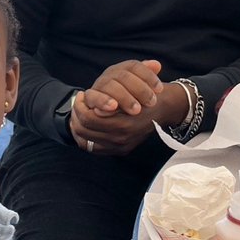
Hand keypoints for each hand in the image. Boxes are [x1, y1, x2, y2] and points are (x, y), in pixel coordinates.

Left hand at [70, 64, 184, 156]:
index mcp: (124, 124)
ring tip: (80, 111)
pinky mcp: (118, 151)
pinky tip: (83, 124)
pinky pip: (91, 148)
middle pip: (83, 130)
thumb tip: (98, 109)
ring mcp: (119, 147)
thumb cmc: (144, 95)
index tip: (82, 95)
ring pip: (84, 140)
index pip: (89, 119)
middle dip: (77, 113)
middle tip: (78, 102)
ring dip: (77, 124)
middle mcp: (121, 139)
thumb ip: (112, 98)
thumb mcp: (130, 88)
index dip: (81, 106)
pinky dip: (83, 136)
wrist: (162, 109)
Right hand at [82, 60, 162, 117]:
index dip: (148, 76)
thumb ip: (147, 76)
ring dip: (124, 97)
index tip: (160, 89)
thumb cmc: (129, 98)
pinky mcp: (89, 98)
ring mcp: (99, 85)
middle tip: (152, 102)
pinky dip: (102, 101)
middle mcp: (110, 74)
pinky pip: (93, 97)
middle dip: (139, 89)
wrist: (105, 108)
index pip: (135, 66)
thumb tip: (157, 65)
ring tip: (136, 109)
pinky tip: (113, 107)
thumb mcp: (140, 88)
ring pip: (110, 85)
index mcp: (123, 69)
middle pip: (124, 76)